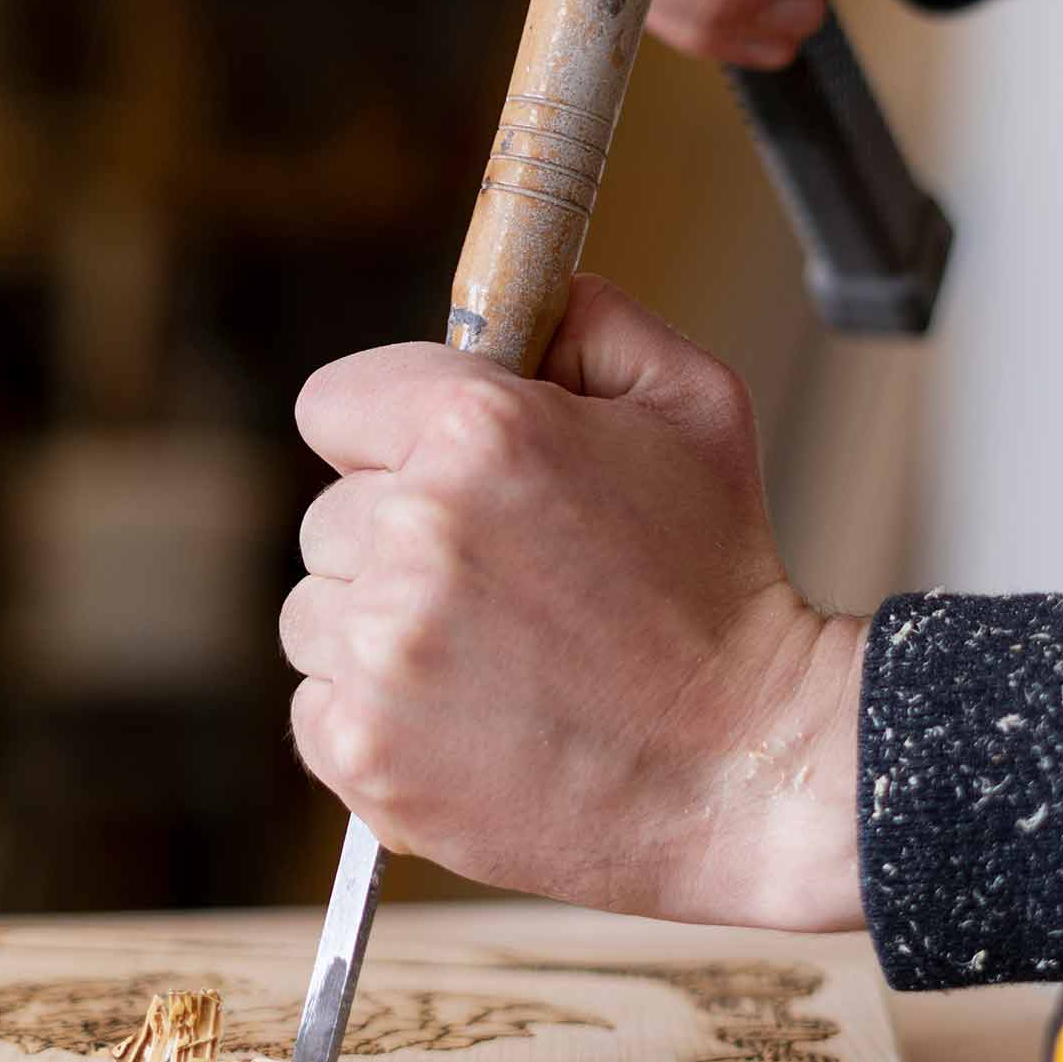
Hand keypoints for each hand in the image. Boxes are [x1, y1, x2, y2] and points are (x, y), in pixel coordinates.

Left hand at [281, 276, 864, 929]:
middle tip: (499, 581)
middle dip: (396, 536)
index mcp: (478, 429)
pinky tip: (467, 719)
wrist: (747, 766)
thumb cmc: (722, 580)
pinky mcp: (364, 751)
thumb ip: (590, 320)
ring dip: (379, 628)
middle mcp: (413, 532)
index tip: (436, 470)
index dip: (387, 433)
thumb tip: (523, 295)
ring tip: (490, 656)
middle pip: (328, 515)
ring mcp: (381, 651)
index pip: (333, 404)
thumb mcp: (692, 403)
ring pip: (314, 612)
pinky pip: (315, 706)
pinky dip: (374, 715)